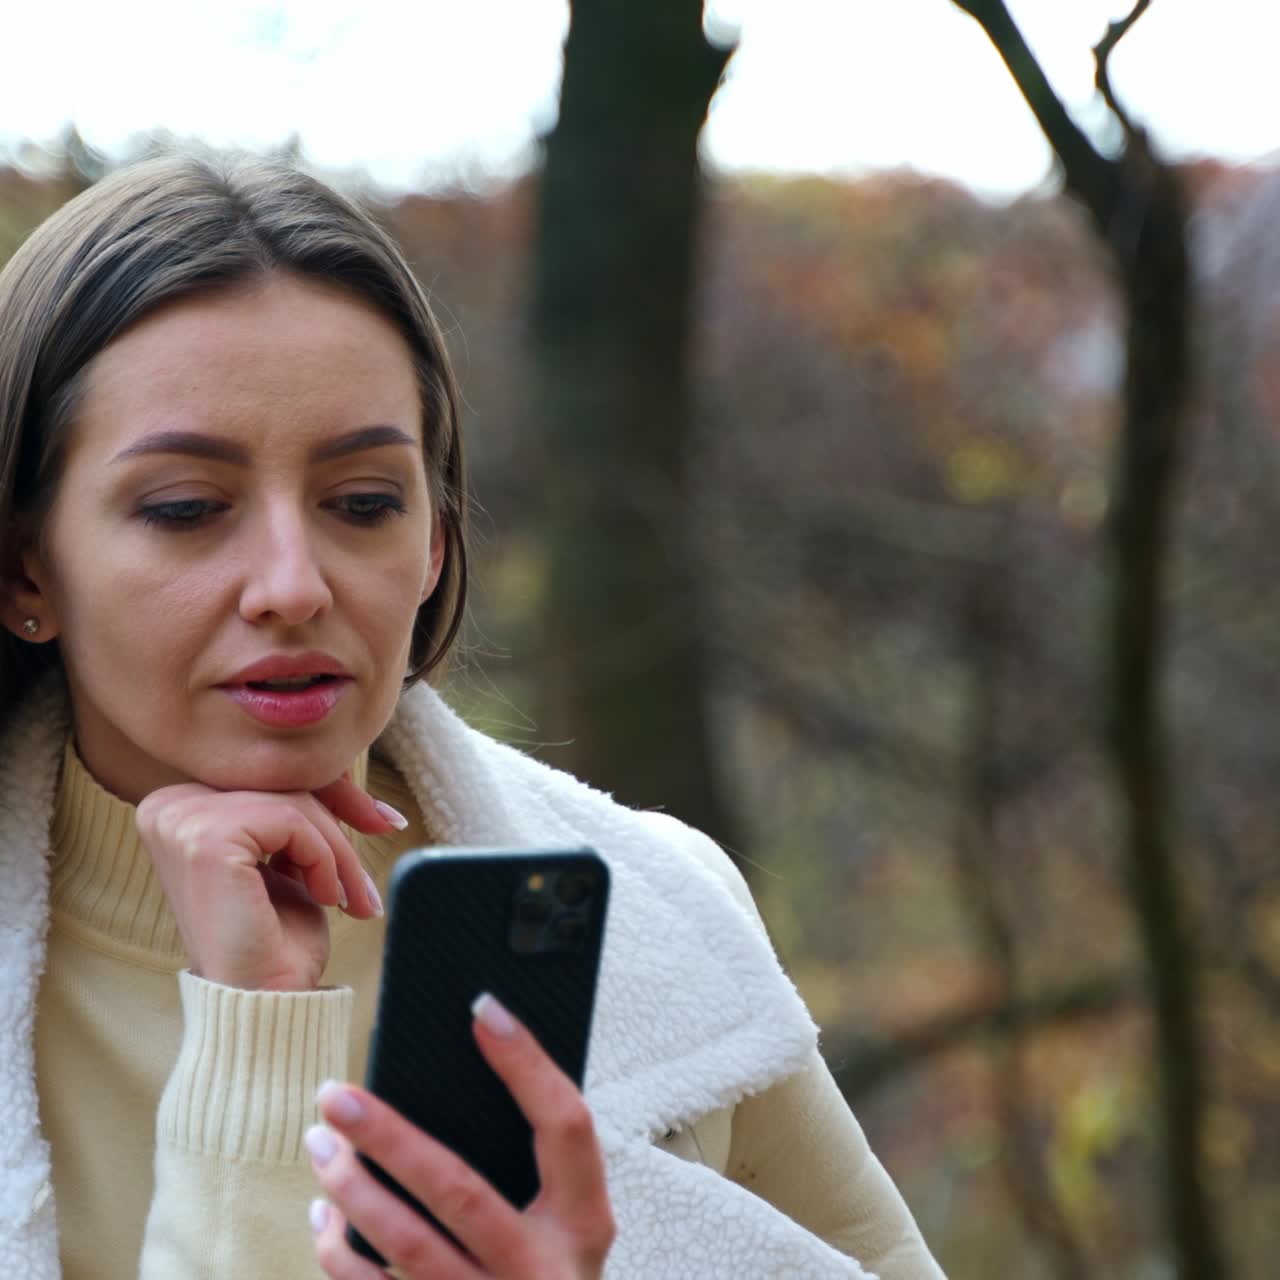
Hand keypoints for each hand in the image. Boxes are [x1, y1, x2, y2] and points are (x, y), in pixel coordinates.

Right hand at [135, 775, 391, 990]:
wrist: (263, 1004)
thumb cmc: (277, 938)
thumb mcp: (293, 858)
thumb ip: (301, 810)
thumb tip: (358, 782)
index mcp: (177, 806)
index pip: (269, 777)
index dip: (332, 799)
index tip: (384, 821)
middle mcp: (167, 806)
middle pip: (282, 782)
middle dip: (340, 825)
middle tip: (367, 879)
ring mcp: (181, 819)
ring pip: (294, 801)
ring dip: (337, 851)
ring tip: (346, 896)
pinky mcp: (205, 838)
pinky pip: (292, 820)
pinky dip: (324, 857)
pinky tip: (325, 897)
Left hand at [307, 995, 614, 1278]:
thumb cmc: (552, 1268)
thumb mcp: (571, 1220)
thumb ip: (540, 1158)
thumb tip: (474, 1049)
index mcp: (585, 1222)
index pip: (566, 1125)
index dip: (527, 1064)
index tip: (482, 1009)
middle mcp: (544, 1272)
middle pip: (460, 1192)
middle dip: (390, 1138)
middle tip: (337, 1094)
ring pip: (410, 1246)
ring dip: (353, 1190)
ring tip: (320, 1141)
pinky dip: (342, 1254)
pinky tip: (324, 1215)